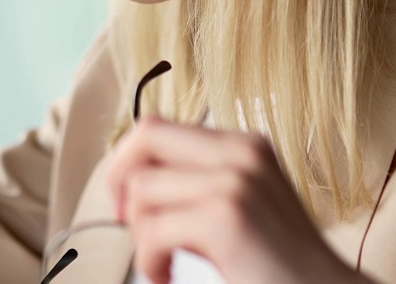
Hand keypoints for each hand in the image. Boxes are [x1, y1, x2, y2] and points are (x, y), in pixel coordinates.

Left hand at [105, 117, 373, 283]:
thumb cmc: (277, 264)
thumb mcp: (239, 206)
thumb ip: (199, 182)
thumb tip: (129, 179)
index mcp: (243, 145)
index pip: (158, 127)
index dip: (127, 162)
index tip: (126, 204)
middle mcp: (241, 153)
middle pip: (145, 136)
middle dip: (118, 180)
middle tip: (125, 223)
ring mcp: (236, 182)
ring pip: (142, 189)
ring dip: (139, 236)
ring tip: (163, 262)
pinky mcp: (227, 218)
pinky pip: (153, 230)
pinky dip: (149, 263)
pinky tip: (168, 276)